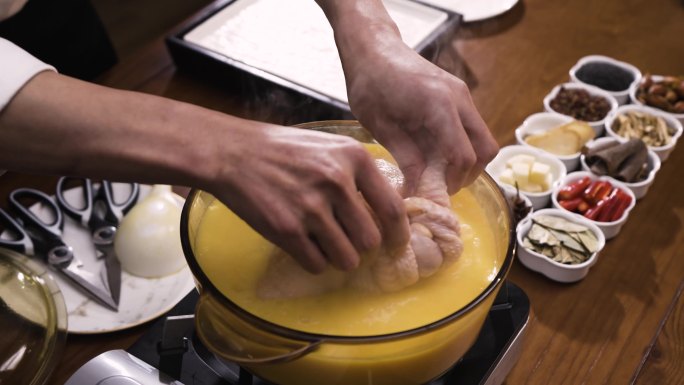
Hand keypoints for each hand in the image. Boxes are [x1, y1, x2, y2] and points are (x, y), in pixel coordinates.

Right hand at [206, 123, 409, 272]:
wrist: (233, 153)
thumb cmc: (284, 150)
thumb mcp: (330, 146)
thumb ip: (359, 172)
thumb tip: (389, 210)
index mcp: (354, 158)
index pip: (392, 208)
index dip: (398, 233)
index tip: (396, 244)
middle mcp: (337, 182)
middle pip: (370, 240)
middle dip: (361, 246)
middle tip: (347, 240)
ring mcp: (311, 208)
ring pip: (347, 259)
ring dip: (339, 258)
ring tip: (325, 244)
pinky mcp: (287, 230)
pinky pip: (316, 265)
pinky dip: (314, 262)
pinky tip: (304, 246)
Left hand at [344, 38, 498, 195]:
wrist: (373, 48)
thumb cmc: (370, 84)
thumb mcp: (381, 127)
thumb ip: (406, 159)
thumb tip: (420, 192)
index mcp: (439, 105)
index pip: (463, 156)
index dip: (450, 182)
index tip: (431, 194)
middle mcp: (459, 99)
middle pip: (485, 151)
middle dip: (466, 176)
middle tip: (438, 188)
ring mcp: (463, 96)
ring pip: (483, 141)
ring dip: (466, 163)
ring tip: (436, 174)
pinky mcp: (459, 97)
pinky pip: (471, 130)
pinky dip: (461, 148)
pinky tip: (435, 156)